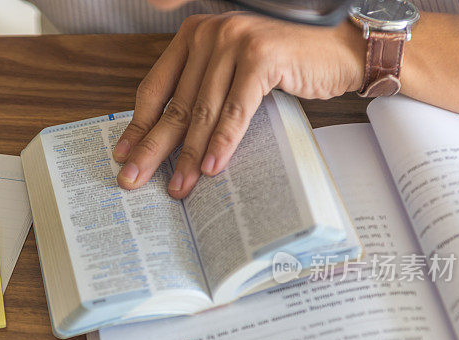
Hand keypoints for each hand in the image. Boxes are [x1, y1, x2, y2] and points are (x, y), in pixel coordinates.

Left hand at [112, 13, 365, 197]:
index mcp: (193, 36)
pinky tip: (213, 168)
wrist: (336, 52)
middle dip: (153, 148)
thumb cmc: (281, 67)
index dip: (138, 125)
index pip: (155, 87)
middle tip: (133, 179)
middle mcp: (208, 33)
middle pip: (174, 104)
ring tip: (179, 187)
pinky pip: (236, 110)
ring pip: (203, 111)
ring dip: (189, 156)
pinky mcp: (262, 56)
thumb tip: (165, 142)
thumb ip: (199, 94)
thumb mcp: (229, 75)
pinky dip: (224, 142)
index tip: (123, 155)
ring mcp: (235, 41)